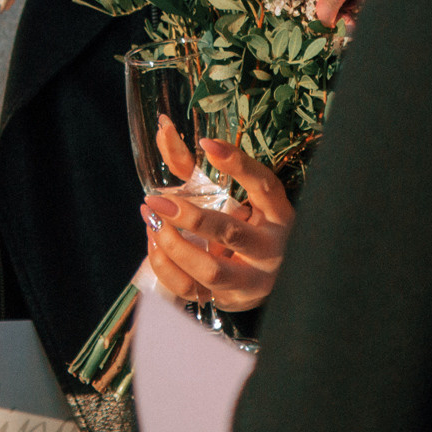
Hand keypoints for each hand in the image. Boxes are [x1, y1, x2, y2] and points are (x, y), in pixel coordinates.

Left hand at [144, 125, 292, 313]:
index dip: (238, 164)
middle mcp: (270, 250)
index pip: (264, 186)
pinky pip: (190, 289)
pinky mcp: (229, 302)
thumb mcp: (227, 195)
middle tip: (156, 200)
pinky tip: (154, 243)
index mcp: (278, 215)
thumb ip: (191, 165)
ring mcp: (251, 281)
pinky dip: (165, 266)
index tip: (206, 143)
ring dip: (172, 245)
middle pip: (231, 234)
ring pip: (210, 270)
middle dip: (190, 216)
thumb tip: (163, 129)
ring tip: (153, 220)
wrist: (259, 278)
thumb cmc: (241, 225)